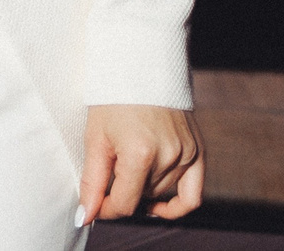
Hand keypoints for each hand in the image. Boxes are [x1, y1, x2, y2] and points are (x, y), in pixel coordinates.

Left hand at [80, 104, 204, 222]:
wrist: (140, 66)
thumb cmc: (111, 100)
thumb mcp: (95, 138)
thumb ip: (92, 181)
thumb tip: (85, 217)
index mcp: (140, 153)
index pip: (125, 204)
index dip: (105, 210)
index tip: (93, 205)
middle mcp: (169, 156)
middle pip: (142, 197)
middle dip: (121, 190)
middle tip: (108, 167)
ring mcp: (187, 153)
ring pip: (161, 193)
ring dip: (143, 188)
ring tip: (127, 161)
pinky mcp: (198, 150)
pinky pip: (193, 194)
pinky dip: (176, 205)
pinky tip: (156, 205)